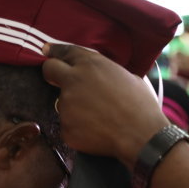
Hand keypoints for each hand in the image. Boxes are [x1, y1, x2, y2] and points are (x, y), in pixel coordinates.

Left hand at [42, 44, 168, 167]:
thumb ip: (107, 73)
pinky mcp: (65, 128)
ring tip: (97, 117)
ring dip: (74, 108)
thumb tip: (103, 77)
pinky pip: (69, 126)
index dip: (54, 52)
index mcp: (90, 64)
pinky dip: (78, 129)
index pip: (64, 52)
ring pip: (63, 103)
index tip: (46, 51)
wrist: (141, 136)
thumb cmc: (141, 105)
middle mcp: (73, 81)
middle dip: (51, 74)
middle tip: (57, 80)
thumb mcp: (128, 76)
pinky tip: (95, 132)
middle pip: (49, 70)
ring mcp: (66, 105)